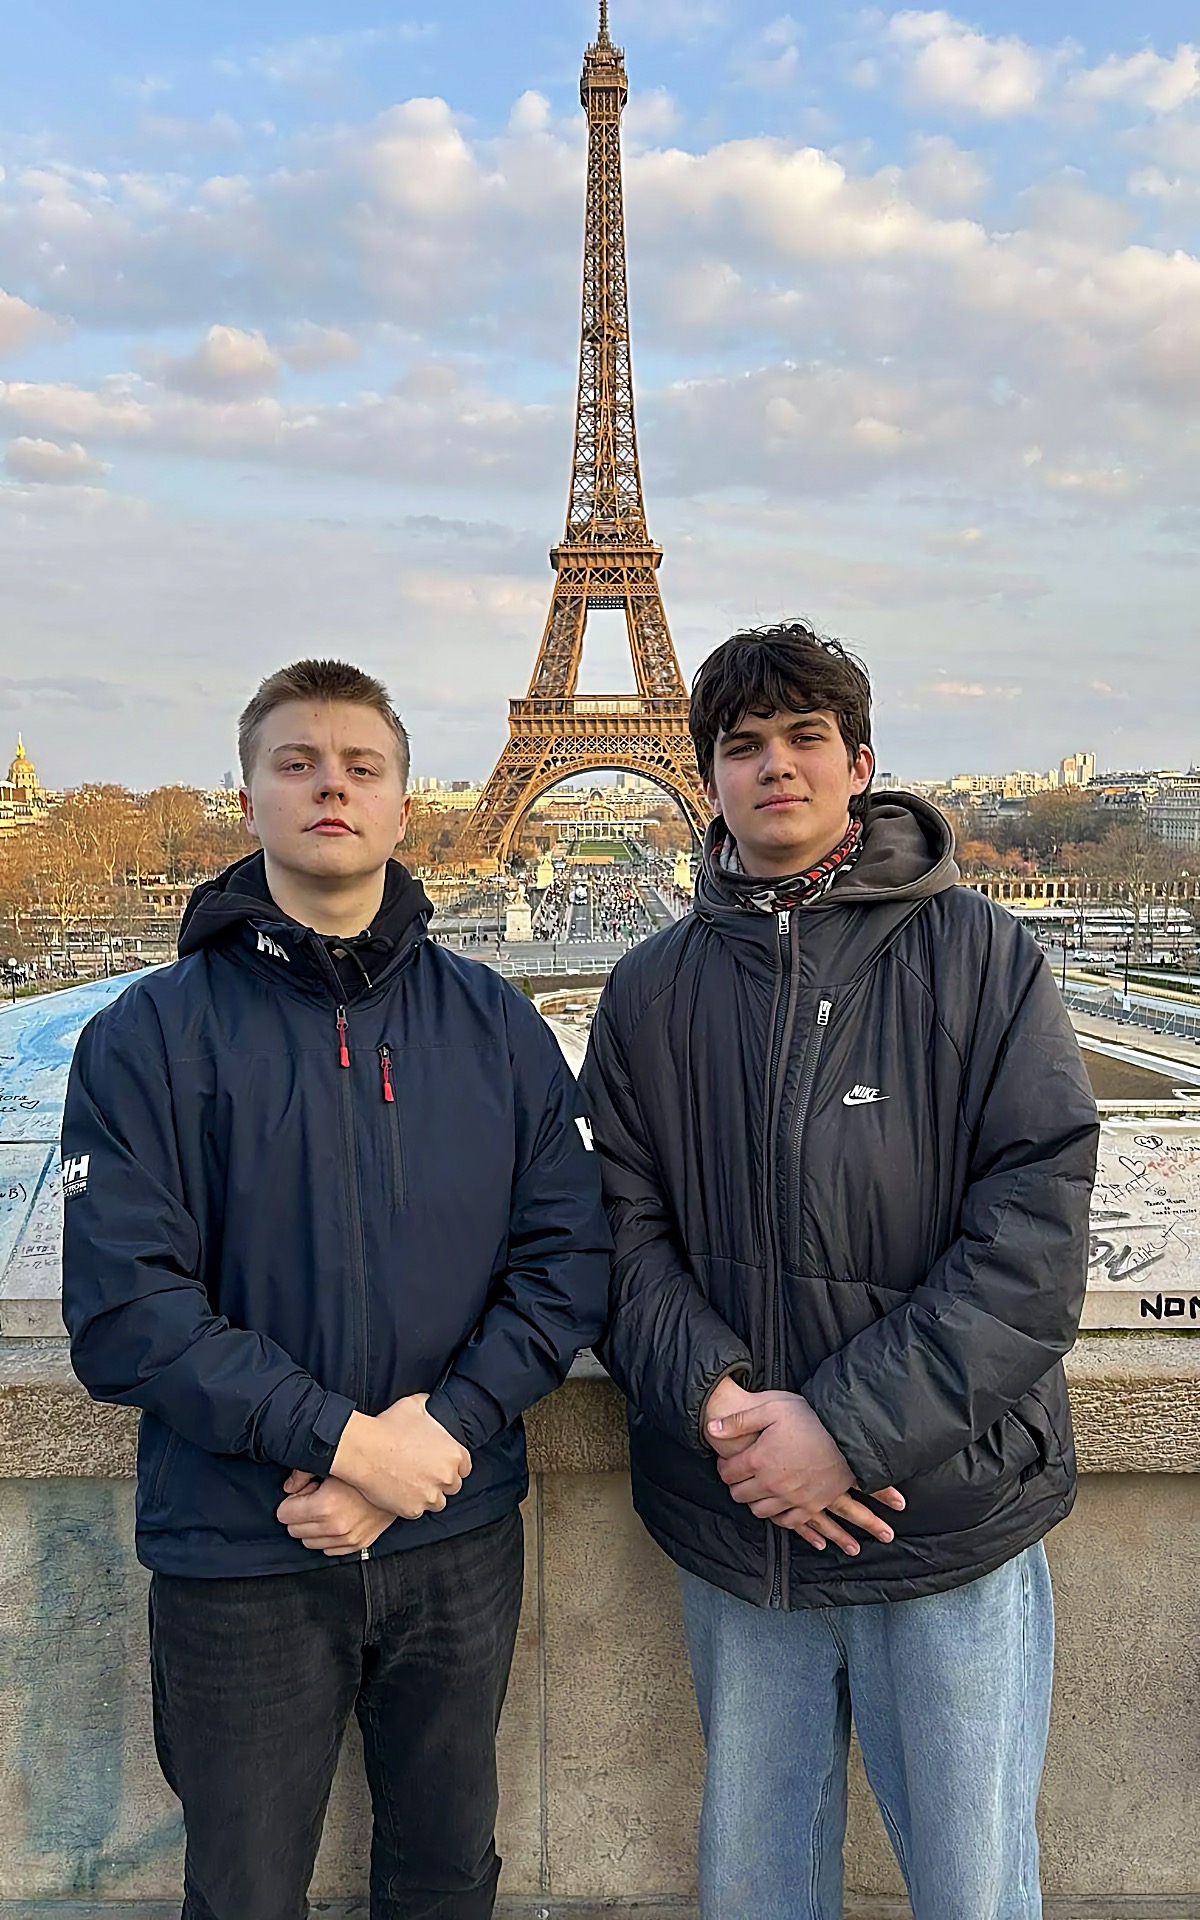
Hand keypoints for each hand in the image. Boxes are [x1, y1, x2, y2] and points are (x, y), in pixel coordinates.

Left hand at [276, 1471, 396, 1556]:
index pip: (284, 1514)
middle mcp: (335, 1527)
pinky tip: (337, 1518)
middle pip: (293, 1529)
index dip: (292, 1500)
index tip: (305, 1491)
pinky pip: (328, 1549)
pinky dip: (327, 1537)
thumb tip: (288, 1486)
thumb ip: (302, 1473)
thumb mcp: (331, 1463)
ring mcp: (348, 1539)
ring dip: (312, 1526)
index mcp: (325, 1506)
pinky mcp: (358, 1544)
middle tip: (315, 1497)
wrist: (400, 1479)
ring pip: (308, 1542)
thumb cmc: (366, 1469)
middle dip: (299, 1513)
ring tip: (327, 1507)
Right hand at [331, 1393, 471, 1520]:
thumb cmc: (387, 1426)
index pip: (464, 1466)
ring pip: (437, 1502)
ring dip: (428, 1494)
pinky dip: (411, 1504)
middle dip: (440, 1480)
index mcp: (453, 1454)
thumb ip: (429, 1406)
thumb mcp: (415, 1405)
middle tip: (424, 1473)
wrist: (363, 1450)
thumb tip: (430, 1402)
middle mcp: (446, 1477)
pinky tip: (400, 1491)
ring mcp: (430, 1496)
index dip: (452, 1465)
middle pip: (452, 1486)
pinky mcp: (413, 1510)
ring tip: (412, 1484)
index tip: (440, 1464)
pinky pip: (417, 1511)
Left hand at [708, 1389, 903, 1553]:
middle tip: (741, 1475)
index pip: (728, 1473)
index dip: (725, 1466)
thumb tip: (711, 1429)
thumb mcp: (771, 1408)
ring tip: (758, 1488)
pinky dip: (778, 1516)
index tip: (729, 1461)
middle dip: (736, 1485)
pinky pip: (786, 1522)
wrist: (849, 1435)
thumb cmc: (810, 1418)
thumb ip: (738, 1420)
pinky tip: (778, 1504)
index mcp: (758, 1459)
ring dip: (754, 1501)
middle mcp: (771, 1484)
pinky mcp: (810, 1506)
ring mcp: (791, 1498)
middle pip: (740, 1495)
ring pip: (760, 1511)